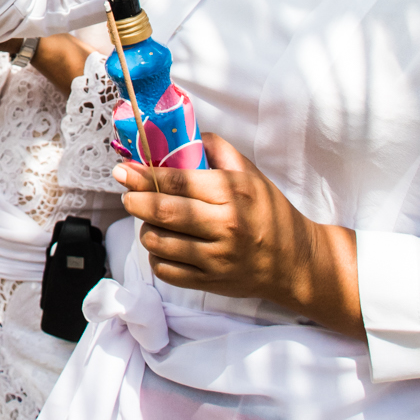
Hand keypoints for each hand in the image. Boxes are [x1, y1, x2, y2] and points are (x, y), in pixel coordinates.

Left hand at [116, 133, 363, 337]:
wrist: (296, 263)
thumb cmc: (270, 213)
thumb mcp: (250, 174)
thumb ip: (216, 150)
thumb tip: (180, 136)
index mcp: (232, 194)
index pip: (177, 182)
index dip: (143, 175)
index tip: (123, 170)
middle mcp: (224, 227)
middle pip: (162, 212)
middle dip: (135, 201)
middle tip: (128, 195)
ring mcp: (216, 258)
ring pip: (158, 242)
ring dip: (146, 229)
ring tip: (152, 221)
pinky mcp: (210, 282)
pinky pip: (165, 270)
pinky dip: (157, 257)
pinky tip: (165, 246)